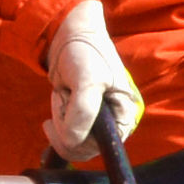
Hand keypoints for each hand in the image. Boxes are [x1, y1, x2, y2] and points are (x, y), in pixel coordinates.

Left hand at [40, 0, 141, 163]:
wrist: (69, 35)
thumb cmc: (85, 52)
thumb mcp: (87, 80)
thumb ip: (83, 112)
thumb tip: (72, 141)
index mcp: (125, 114)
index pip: (102, 146)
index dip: (80, 138)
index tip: (64, 114)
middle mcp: (114, 122)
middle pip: (85, 148)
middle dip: (66, 125)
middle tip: (62, 97)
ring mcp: (97, 122)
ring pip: (72, 141)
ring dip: (60, 119)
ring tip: (63, 92)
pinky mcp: (82, 118)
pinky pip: (66, 132)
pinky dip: (57, 118)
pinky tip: (59, 97)